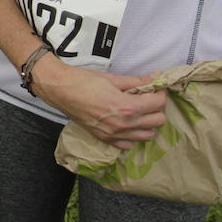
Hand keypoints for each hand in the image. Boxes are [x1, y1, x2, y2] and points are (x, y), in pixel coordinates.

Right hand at [31, 55, 167, 149]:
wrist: (60, 90)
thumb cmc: (84, 81)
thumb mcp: (113, 79)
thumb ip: (137, 81)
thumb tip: (156, 76)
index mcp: (127, 107)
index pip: (158, 103)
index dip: (160, 92)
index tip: (156, 86)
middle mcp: (124, 125)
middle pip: (158, 121)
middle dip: (157, 108)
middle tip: (147, 97)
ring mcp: (115, 135)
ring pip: (148, 135)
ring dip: (147, 123)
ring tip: (138, 111)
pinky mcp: (105, 139)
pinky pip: (129, 144)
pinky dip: (132, 135)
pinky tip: (126, 123)